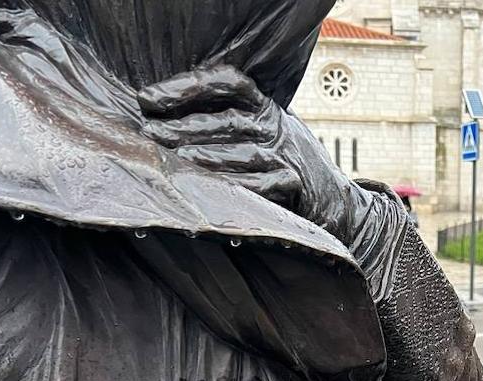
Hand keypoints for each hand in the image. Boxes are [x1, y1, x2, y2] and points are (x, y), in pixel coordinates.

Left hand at [138, 64, 302, 205]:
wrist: (332, 197)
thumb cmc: (283, 161)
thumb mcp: (262, 130)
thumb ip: (227, 118)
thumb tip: (160, 113)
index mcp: (265, 105)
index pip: (228, 82)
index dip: (188, 85)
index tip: (149, 98)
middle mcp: (276, 126)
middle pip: (228, 119)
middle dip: (185, 126)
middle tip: (150, 133)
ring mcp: (287, 155)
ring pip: (243, 153)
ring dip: (206, 156)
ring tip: (175, 159)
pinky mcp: (294, 184)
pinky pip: (262, 185)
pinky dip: (236, 185)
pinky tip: (211, 188)